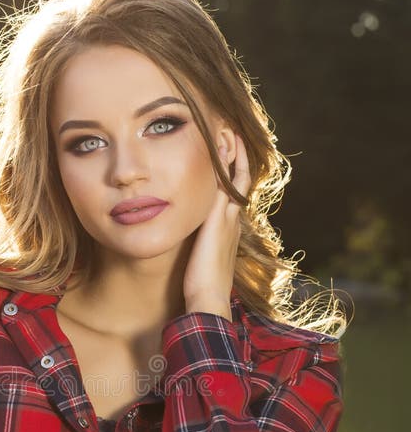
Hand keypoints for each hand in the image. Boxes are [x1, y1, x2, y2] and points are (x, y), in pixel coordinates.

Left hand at [183, 134, 251, 318]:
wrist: (208, 300)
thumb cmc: (203, 287)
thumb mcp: (203, 262)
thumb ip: (200, 248)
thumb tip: (192, 246)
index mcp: (229, 229)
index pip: (234, 194)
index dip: (233, 174)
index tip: (227, 156)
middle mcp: (232, 220)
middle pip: (240, 180)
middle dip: (237, 157)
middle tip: (231, 133)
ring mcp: (228, 218)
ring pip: (234, 178)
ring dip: (232, 155)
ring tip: (227, 132)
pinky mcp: (219, 219)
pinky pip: (225, 183)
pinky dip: (224, 164)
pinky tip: (219, 146)